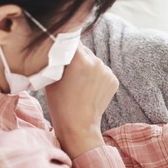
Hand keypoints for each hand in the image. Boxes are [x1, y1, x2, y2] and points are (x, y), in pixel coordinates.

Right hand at [45, 44, 118, 158]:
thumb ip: (58, 59)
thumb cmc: (60, 102)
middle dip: (78, 58)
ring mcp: (107, 71)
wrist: (78, 126)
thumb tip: (60, 46)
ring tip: (80, 84)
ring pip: (94, 62)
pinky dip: (97, 77)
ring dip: (88, 67)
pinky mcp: (114, 80)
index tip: (62, 52)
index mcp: (79, 58)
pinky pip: (103, 72)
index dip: (66, 47)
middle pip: (85, 51)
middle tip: (70, 73)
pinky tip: (89, 89)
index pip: (72, 41)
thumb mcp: (52, 77)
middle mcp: (96, 61)